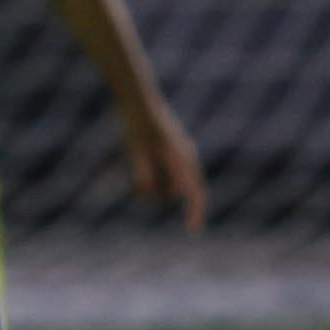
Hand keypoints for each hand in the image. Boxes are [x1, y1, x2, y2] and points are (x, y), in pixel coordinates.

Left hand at [120, 95, 210, 230]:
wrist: (137, 98)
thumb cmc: (137, 121)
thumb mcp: (136, 146)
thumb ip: (142, 168)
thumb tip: (146, 189)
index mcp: (183, 157)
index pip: (195, 191)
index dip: (196, 212)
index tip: (193, 231)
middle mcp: (183, 159)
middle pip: (173, 191)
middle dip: (154, 193)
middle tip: (134, 182)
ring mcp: (175, 157)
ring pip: (164, 185)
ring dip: (147, 185)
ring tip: (134, 159)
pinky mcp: (165, 156)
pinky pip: (158, 176)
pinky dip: (145, 177)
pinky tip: (135, 159)